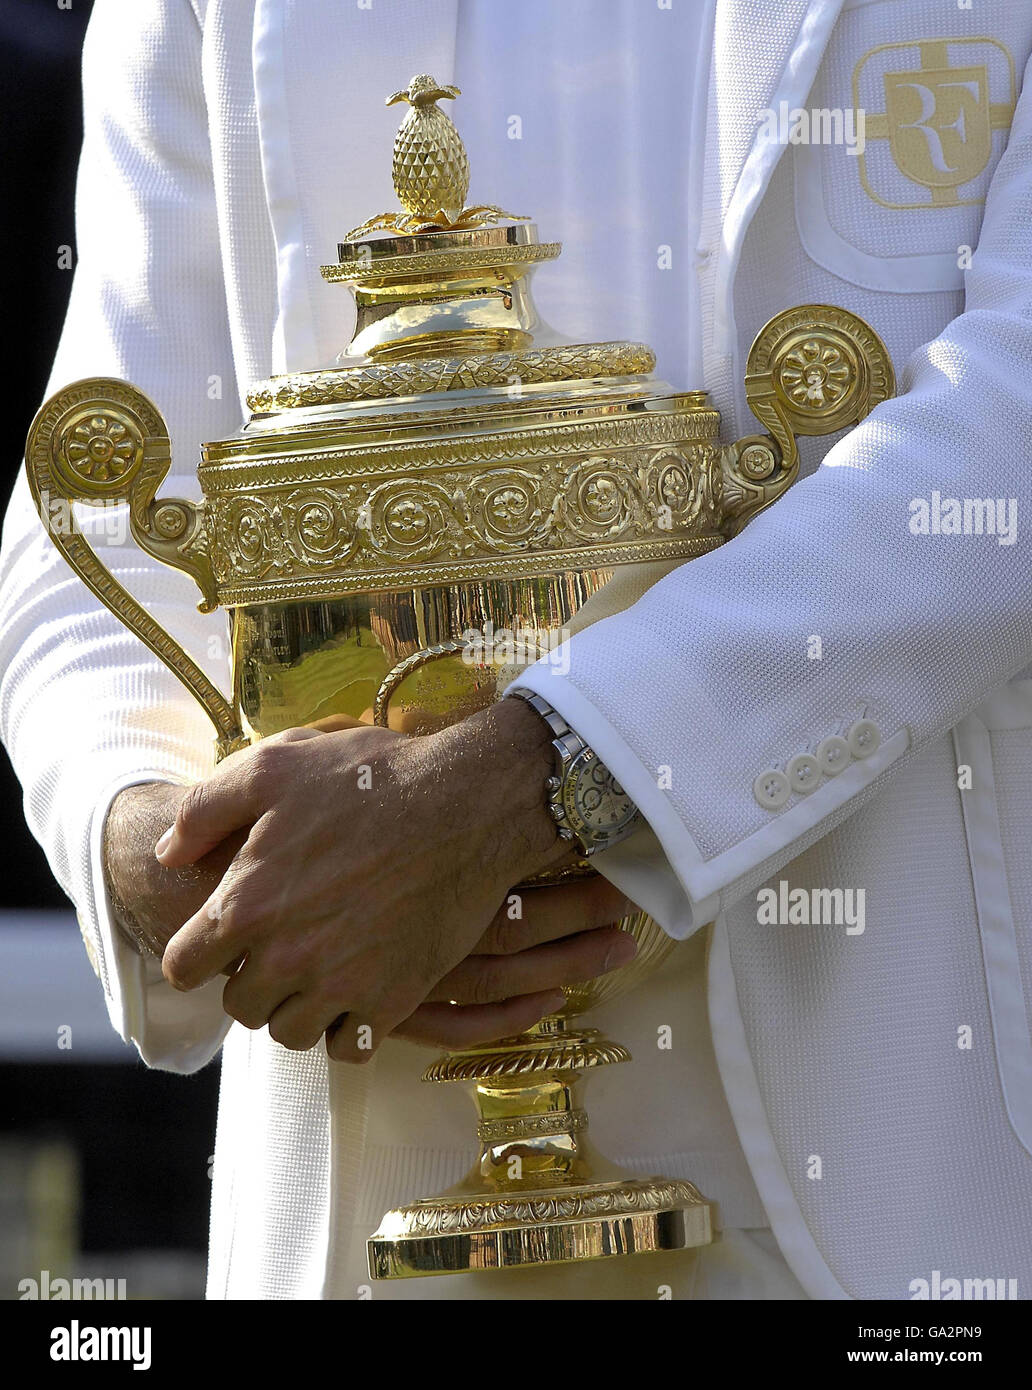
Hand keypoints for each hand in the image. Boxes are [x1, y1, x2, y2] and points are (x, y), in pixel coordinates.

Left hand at [156, 701, 634, 1059]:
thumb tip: (168, 855)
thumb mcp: (275, 766)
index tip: (222, 935)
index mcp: (247, 903)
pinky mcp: (394, 1000)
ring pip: (291, 1033)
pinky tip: (358, 986)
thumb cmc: (371, 779)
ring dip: (296, 1006)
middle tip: (281, 943)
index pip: (183, 967)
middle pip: (239, 1006)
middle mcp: (287, 957)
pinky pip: (349, 1047)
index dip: (197, 950)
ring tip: (319, 966)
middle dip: (250, 977)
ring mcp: (342, 985)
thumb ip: (205, 811)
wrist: (470, 804)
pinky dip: (347, 1027)